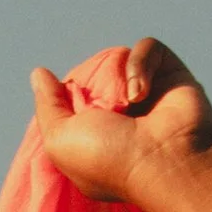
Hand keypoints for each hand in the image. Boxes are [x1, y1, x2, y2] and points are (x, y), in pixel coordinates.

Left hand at [29, 40, 211, 205]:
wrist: (165, 162)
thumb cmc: (111, 161)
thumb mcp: (59, 141)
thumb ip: (46, 107)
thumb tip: (40, 73)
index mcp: (97, 135)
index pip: (75, 98)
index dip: (67, 95)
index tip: (66, 101)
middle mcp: (123, 115)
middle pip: (96, 74)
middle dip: (94, 82)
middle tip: (103, 107)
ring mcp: (149, 95)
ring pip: (120, 59)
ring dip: (118, 77)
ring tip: (129, 104)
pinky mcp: (171, 75)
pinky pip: (148, 49)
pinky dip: (140, 64)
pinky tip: (142, 93)